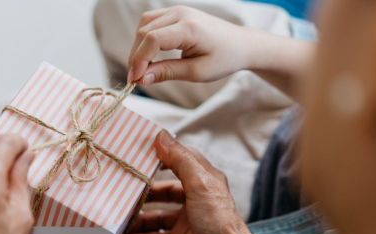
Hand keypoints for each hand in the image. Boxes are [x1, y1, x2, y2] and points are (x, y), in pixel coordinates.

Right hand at [121, 131, 296, 233]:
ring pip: (157, 215)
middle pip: (165, 190)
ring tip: (120, 218)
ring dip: (139, 217)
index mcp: (203, 180)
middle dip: (144, 191)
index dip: (161, 155)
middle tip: (123, 191)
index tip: (138, 154)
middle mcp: (195, 198)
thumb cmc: (218, 220)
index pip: (180, 160)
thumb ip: (180, 160)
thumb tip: (161, 135)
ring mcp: (187, 221)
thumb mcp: (199, 184)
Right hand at [127, 5, 255, 84]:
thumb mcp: (196, 72)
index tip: (135, 81)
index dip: (139, 60)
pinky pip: (151, 22)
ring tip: (142, 68)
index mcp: (189, 28)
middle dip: (136, 57)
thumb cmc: (224, 59)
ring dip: (138, 47)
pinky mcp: (176, 12)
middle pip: (144, 32)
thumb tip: (141, 79)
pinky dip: (144, 39)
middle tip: (136, 80)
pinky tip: (149, 55)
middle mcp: (181, 13)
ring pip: (144, 25)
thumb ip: (167, 73)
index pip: (153, 40)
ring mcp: (178, 10)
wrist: (241, 44)